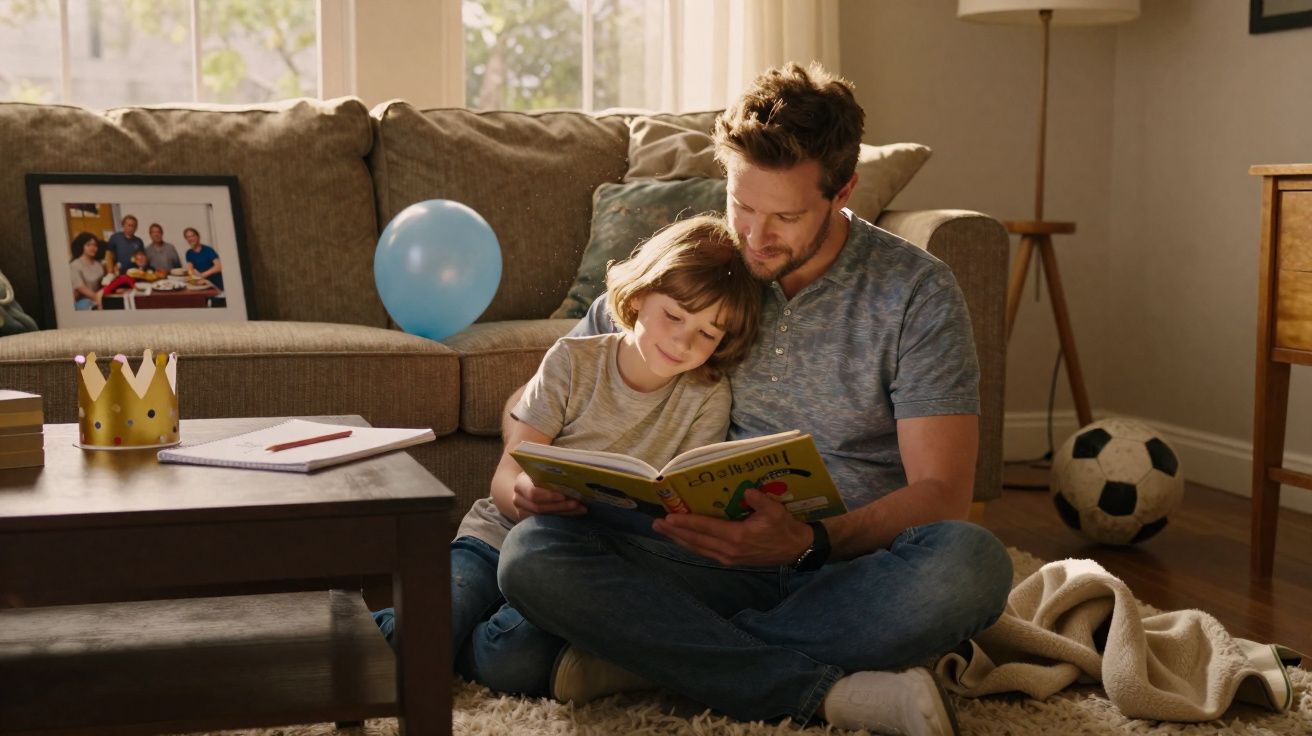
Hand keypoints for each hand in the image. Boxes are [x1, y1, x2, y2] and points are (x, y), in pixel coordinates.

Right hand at [510, 471, 584, 518]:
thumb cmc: (538, 474)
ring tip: (581, 508)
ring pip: (545, 517)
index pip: (533, 493)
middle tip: (577, 503)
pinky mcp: (531, 521)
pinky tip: (577, 512)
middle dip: (561, 506)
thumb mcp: (541, 469)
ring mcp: (523, 513)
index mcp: (520, 484)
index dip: (549, 496)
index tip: (564, 496)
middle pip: (540, 508)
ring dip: (565, 513)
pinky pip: (548, 522)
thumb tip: (571, 468)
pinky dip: (563, 517)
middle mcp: (518, 500)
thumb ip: (551, 469)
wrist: (526, 486)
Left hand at [651, 488, 812, 566]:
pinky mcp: (730, 561)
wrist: (795, 549)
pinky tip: (682, 540)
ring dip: (679, 539)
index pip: (706, 527)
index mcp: (737, 536)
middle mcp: (729, 550)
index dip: (686, 522)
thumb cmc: (784, 527)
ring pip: (697, 548)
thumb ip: (759, 500)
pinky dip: (691, 546)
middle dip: (675, 532)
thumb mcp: (775, 510)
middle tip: (656, 523)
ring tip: (663, 530)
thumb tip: (747, 491)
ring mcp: (728, 558)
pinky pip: (705, 553)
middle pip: (695, 540)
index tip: (668, 516)